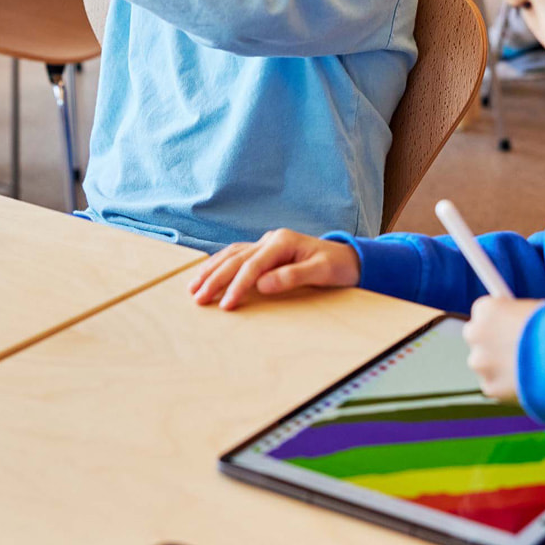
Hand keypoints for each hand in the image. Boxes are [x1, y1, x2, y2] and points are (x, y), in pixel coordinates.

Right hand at [189, 229, 360, 308]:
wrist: (351, 257)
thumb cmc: (338, 266)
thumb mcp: (321, 272)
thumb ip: (292, 276)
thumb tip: (262, 285)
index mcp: (283, 242)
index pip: (253, 265)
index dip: (237, 286)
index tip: (226, 305)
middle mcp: (270, 239)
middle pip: (235, 258)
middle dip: (215, 279)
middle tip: (198, 299)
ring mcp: (266, 243)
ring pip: (231, 255)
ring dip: (211, 271)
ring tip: (193, 288)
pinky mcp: (264, 251)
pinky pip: (236, 255)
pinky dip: (219, 264)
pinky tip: (207, 273)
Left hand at [461, 297, 541, 400]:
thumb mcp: (537, 310)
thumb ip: (519, 317)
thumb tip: (520, 324)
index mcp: (486, 309)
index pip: (483, 314)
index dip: (500, 322)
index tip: (510, 328)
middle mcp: (476, 334)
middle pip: (478, 339)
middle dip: (494, 345)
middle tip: (518, 351)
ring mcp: (481, 363)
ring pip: (485, 366)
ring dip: (500, 368)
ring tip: (530, 370)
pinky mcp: (490, 387)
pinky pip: (495, 387)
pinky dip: (508, 388)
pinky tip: (529, 383)